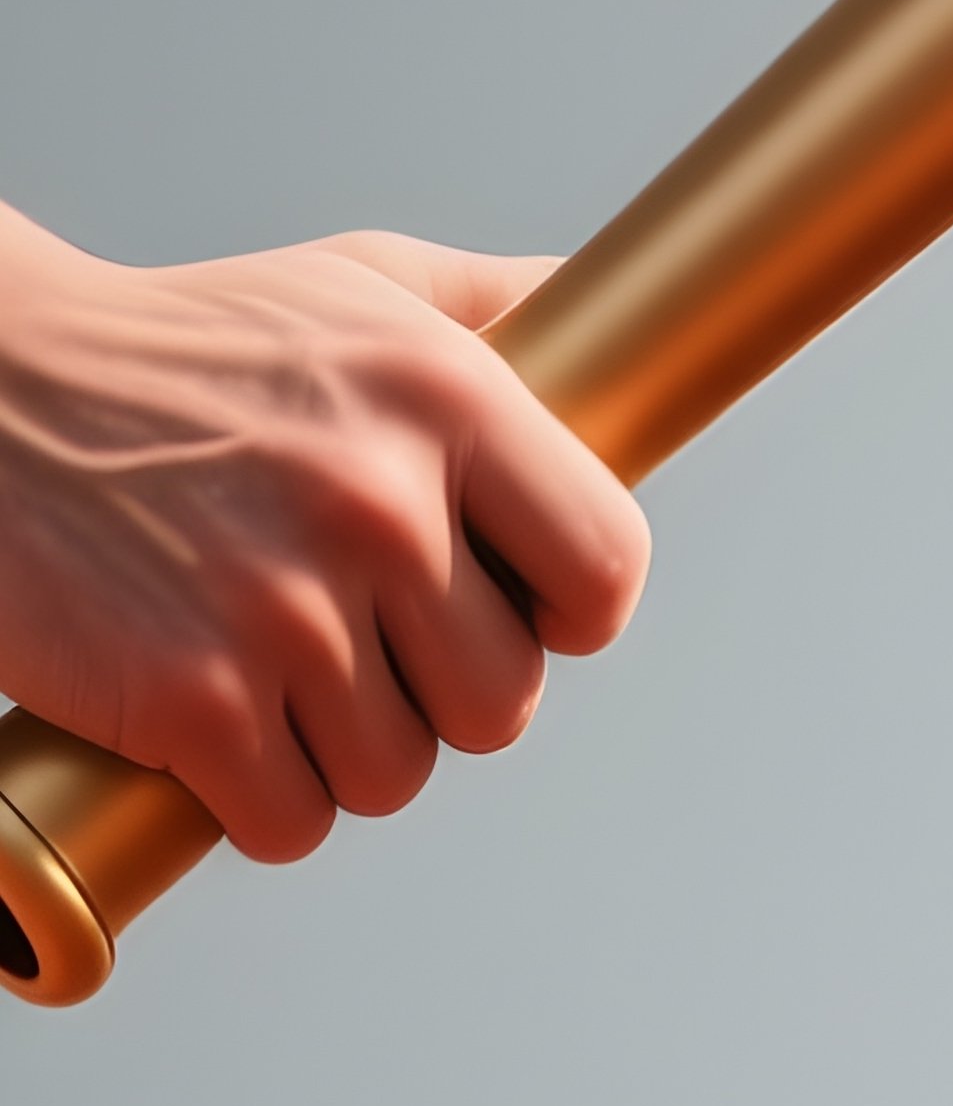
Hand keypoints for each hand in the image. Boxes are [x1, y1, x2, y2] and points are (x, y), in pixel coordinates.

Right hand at [0, 212, 649, 861]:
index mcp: (451, 400)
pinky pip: (293, 821)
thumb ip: (500, 299)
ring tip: (293, 668)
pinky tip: (230, 721)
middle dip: (450, 691)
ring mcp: (286, 606)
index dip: (578, 610)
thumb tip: (611, 309)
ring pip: (400, 773)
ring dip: (352, 749)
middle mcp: (383, 502)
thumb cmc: (196, 339)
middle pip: (507, 698)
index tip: (532, 607)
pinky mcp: (188, 697)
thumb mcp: (366, 283)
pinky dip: (265, 797)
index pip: (608, 566)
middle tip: (381, 641)